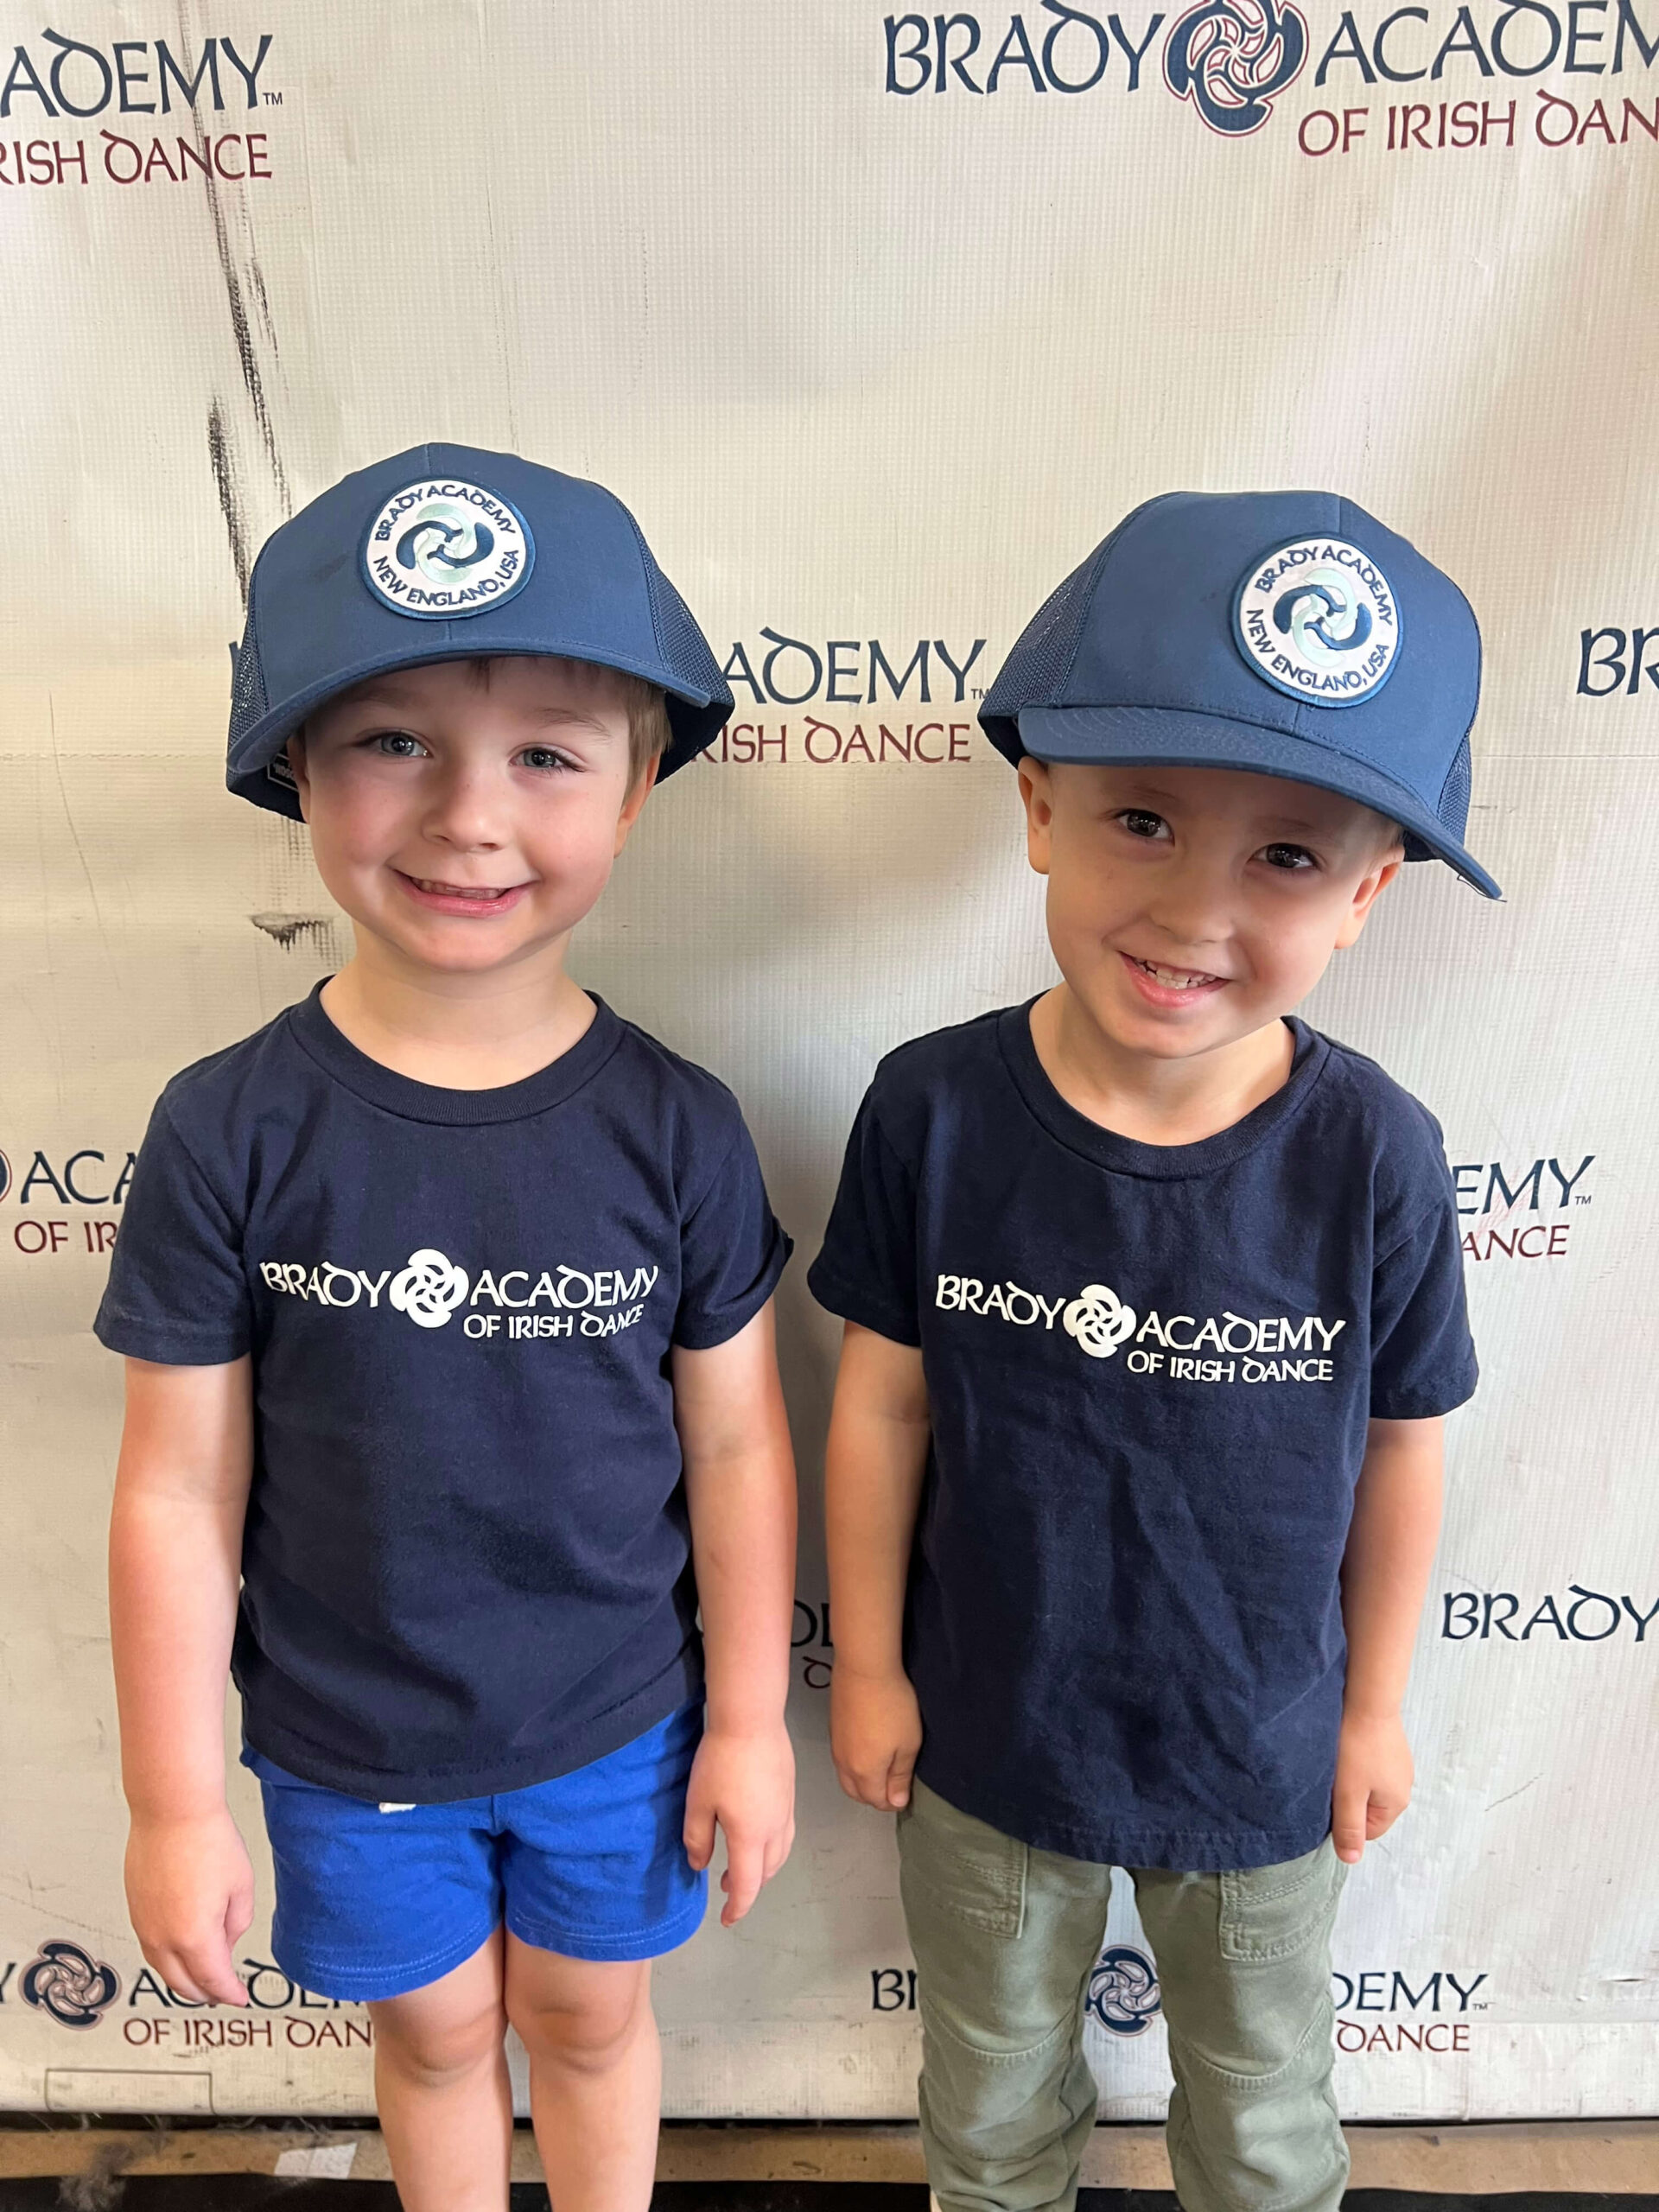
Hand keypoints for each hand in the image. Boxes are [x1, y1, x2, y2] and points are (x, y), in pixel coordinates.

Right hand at [124, 1807, 254, 2005]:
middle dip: (206, 1993)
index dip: (229, 1993)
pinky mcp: (134, 1911)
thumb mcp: (241, 1886)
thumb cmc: (208, 1840)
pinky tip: (180, 1952)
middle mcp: (163, 1938)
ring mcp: (144, 1926)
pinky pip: (150, 1948)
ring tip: (202, 1978)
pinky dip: (167, 1959)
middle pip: (184, 1984)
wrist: (171, 1811)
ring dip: (183, 1979)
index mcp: (195, 1937)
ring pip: (163, 1969)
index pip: (214, 1981)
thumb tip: (224, 1942)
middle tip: (222, 1993)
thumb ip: (237, 1924)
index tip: (239, 1998)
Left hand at [683, 1722, 794, 1926]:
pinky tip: (758, 1835)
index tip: (727, 1919)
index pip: (747, 1885)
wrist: (752, 1719)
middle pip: (767, 1872)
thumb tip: (700, 1866)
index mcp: (750, 1837)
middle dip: (750, 1887)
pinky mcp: (790, 1793)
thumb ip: (697, 1839)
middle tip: (728, 1889)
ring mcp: (786, 1810)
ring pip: (780, 1854)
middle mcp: (774, 1829)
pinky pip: (785, 1834)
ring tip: (743, 1866)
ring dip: (763, 1869)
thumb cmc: (720, 1761)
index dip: (737, 1907)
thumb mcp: (698, 1802)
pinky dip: (772, 1849)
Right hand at [831, 1665, 922, 1809]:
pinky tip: (865, 1750)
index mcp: (865, 1773)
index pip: (876, 1801)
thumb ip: (901, 1776)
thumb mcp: (908, 1743)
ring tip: (880, 1769)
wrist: (864, 1669)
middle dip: (874, 1796)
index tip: (906, 1791)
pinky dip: (853, 1766)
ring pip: (845, 1778)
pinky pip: (840, 1761)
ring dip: (862, 1782)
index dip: (893, 1801)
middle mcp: (845, 1765)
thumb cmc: (894, 1706)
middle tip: (893, 1784)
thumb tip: (897, 1802)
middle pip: (856, 1794)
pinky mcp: (832, 1730)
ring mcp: (835, 1747)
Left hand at [1331, 1709, 1413, 1863]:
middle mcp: (1403, 1786)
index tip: (1330, 1799)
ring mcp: (1399, 1764)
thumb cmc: (1357, 1746)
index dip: (1345, 1820)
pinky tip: (1347, 1746)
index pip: (1367, 1831)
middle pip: (1368, 1808)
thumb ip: (1349, 1828)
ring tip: (1339, 1760)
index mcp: (1396, 1803)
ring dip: (1351, 1778)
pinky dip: (1357, 1759)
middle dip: (1348, 1798)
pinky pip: (1370, 1764)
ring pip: (1367, 1784)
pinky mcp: (1390, 1745)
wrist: (1368, 1699)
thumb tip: (1352, 1860)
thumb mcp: (1348, 1794)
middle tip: (1333, 1778)